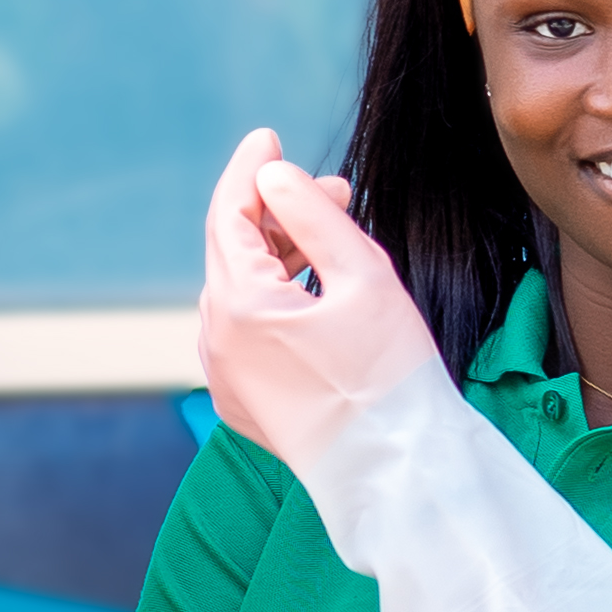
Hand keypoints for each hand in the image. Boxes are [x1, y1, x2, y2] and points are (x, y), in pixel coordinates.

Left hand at [196, 127, 435, 469]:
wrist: (396, 473)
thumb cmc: (390, 379)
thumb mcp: (363, 276)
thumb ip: (312, 215)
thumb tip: (274, 176)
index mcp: (238, 307)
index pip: (228, 214)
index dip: (250, 170)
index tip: (269, 138)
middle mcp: (216, 342)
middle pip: (232, 251)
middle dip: (277, 213)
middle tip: (336, 196)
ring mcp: (224, 378)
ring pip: (238, 292)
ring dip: (277, 257)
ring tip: (332, 244)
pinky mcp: (240, 403)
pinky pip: (243, 332)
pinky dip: (271, 300)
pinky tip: (315, 296)